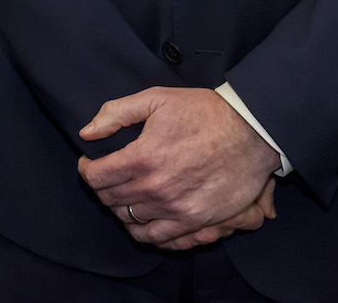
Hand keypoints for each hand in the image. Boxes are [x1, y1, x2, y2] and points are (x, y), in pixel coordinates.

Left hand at [76, 87, 279, 246]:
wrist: (251, 132)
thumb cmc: (204, 112)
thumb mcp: (155, 99)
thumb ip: (115, 113)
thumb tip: (87, 133)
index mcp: (142, 157)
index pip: (96, 177)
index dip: (86, 170)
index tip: (89, 163)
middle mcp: (155, 188)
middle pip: (110, 200)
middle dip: (102, 187)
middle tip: (107, 176)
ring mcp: (176, 209)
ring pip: (130, 221)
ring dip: (120, 209)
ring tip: (123, 196)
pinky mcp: (197, 221)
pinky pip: (159, 239)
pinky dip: (144, 232)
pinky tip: (142, 219)